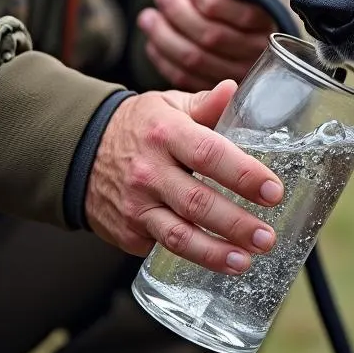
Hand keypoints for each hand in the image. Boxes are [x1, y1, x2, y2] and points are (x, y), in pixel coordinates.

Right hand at [85, 79, 283, 270]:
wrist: (81, 150)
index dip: (244, 174)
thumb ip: (205, 104)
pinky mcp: (127, 231)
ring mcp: (136, 205)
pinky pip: (162, 247)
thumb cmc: (140, 126)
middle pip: (198, 202)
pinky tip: (218, 262)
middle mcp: (149, 171)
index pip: (209, 154)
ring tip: (245, 261)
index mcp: (166, 132)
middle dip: (237, 224)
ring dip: (215, 253)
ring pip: (178, 236)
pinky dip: (191, 258)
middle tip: (267, 236)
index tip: (273, 190)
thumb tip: (234, 90)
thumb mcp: (169, 105)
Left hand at [137, 0, 283, 90]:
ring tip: (148, 16)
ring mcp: (238, 71)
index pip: (240, 13)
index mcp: (270, 13)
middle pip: (213, 37)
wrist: (222, 4)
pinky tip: (152, 40)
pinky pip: (185, 78)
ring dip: (164, 36)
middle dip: (180, 13)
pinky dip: (162, 58)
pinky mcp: (215, 86)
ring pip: (195, 59)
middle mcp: (261, 48)